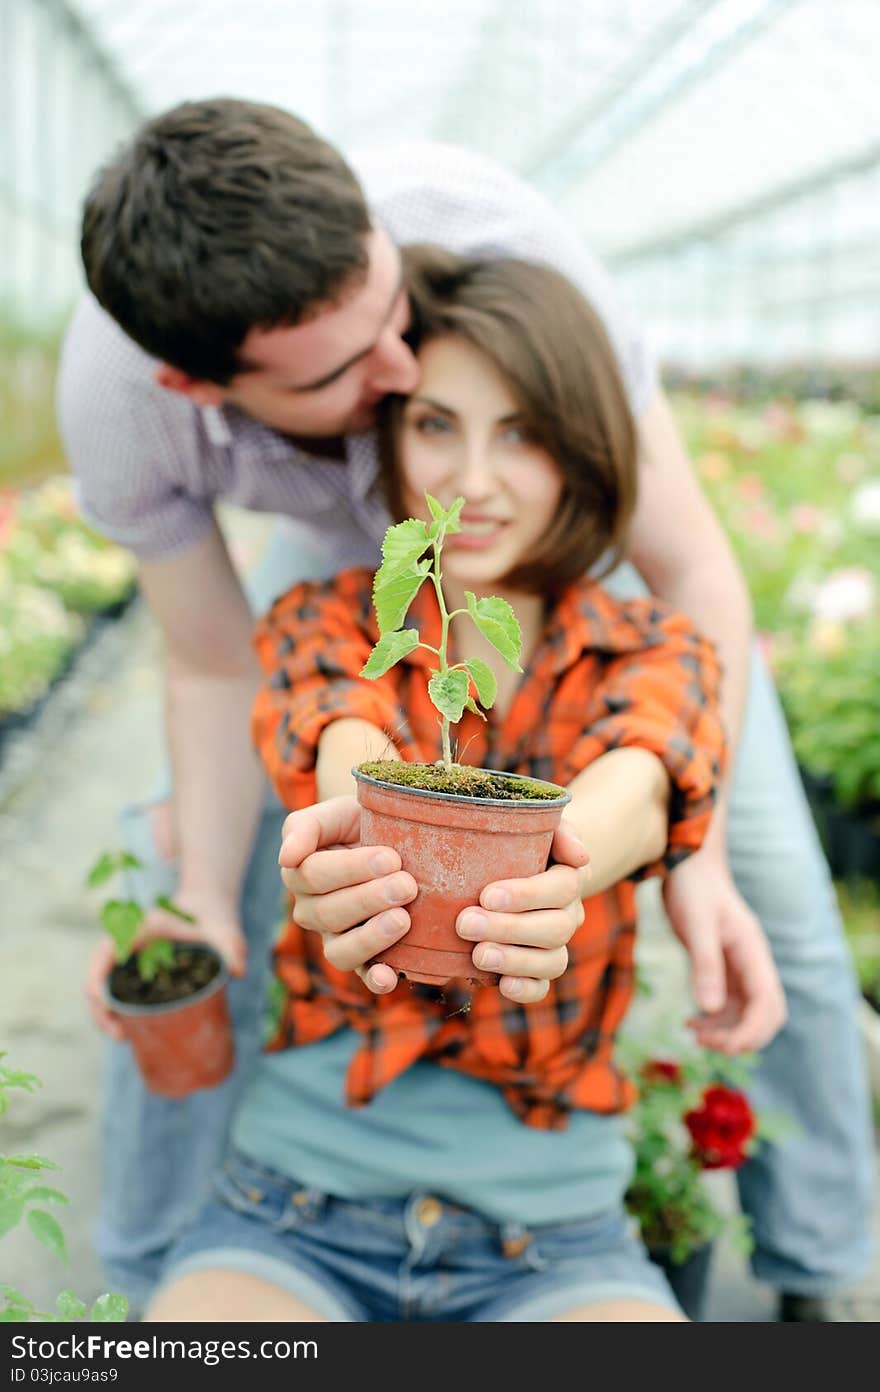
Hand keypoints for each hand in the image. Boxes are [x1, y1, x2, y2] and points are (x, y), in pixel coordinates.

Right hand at [85, 886, 244, 1039]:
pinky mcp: (132, 968)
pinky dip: (111, 1009)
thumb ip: (234, 947)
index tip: (107, 1006)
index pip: (109, 950)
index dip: (98, 979)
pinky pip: (111, 988)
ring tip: (122, 1038)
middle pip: (98, 973)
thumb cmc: (213, 922)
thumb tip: (237, 972)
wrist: (206, 911)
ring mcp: (127, 954)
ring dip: (102, 1012)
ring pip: (100, 984)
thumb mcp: (226, 932)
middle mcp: (128, 939)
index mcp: (144, 926)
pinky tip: (124, 1030)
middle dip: (99, 1008)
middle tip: (120, 1036)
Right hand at [278, 796, 416, 994]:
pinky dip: (376, 979)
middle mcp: (312, 910)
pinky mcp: (363, 958)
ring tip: (403, 919)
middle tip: (407, 885)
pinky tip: (391, 977)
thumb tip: (286, 858)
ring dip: (372, 937)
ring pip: (340, 950)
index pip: (315, 876)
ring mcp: (336, 937)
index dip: (352, 869)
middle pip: (329, 913)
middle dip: (369, 899)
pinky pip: (363, 975)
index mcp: (300, 873)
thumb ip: (303, 828)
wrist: (396, 836)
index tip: (391, 858)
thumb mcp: (334, 813)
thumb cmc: (361, 821)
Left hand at [456, 818, 589, 1004]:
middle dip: (508, 928)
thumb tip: (580, 856)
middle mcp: (568, 914)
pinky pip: (543, 987)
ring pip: (551, 961)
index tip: (486, 895)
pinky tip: (501, 984)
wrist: (520, 865)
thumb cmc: (523, 841)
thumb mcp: (541, 824)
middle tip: (465, 923)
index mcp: (569, 877)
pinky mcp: (538, 970)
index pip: (561, 888)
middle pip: (554, 928)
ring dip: (514, 960)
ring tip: (477, 954)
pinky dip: (525, 989)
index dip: (527, 895)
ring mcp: (555, 945)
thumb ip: (561, 830)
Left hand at [662, 845, 786, 1052]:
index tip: (722, 1045)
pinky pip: (728, 1005)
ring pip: (747, 1014)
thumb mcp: (696, 924)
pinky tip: (690, 1023)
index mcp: (753, 953)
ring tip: (693, 1035)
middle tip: (706, 1043)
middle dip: (743, 1037)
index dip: (752, 1032)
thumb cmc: (693, 888)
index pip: (768, 1005)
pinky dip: (714, 1020)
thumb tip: (708, 1009)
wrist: (687, 864)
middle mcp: (752, 964)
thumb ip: (704, 964)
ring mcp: (739, 967)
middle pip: (766, 1016)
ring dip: (726, 1032)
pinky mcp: (723, 968)